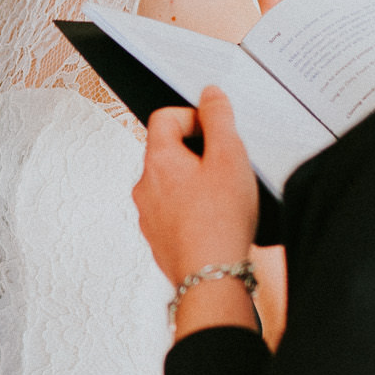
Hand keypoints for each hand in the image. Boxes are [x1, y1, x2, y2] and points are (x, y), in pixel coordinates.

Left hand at [134, 86, 260, 333]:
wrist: (211, 278)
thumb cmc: (220, 221)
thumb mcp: (229, 157)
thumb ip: (220, 119)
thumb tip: (210, 95)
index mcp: (158, 160)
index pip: (165, 117)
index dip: (194, 118)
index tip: (216, 133)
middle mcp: (145, 185)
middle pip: (168, 151)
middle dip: (198, 153)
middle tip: (225, 168)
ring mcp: (148, 214)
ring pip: (171, 184)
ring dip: (195, 183)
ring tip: (223, 199)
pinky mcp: (158, 239)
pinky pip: (173, 212)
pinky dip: (192, 210)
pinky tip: (216, 221)